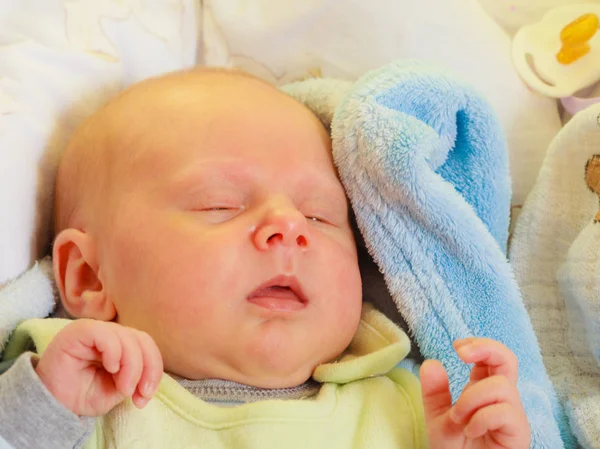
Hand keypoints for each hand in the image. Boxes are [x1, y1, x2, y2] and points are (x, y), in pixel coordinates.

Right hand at [35, 319, 162, 416]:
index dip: (154, 370)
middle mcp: (111, 333)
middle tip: (138, 394)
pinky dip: (115, 353)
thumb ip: (134, 379)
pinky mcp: (80, 330)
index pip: (147, 346)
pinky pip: (106, 335)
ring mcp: (96, 329)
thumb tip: (147, 378)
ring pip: (128, 338)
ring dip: (132, 367)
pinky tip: (111, 368)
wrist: (51, 402)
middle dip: (147, 369)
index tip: (145, 396)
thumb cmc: (83, 393)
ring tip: (122, 388)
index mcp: (122, 344)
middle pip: (142, 340)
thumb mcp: (117, 390)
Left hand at [420, 338, 530, 448]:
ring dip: (471, 399)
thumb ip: (434, 392)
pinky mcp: (518, 433)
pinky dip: (481, 418)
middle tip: (462, 354)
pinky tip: (471, 430)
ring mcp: (512, 416)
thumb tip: (431, 362)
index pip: (491, 357)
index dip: (479, 345)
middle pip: (509, 359)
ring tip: (459, 419)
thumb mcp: (437, 418)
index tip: (456, 347)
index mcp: (483, 391)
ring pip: (500, 386)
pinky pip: (505, 412)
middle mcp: (501, 399)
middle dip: (487, 349)